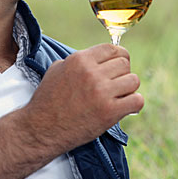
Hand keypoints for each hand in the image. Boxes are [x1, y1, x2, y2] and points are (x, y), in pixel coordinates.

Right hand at [23, 44, 142, 153]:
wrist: (41, 129)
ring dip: (129, 89)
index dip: (119, 56)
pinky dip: (134, 104)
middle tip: (115, 84)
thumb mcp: (58, 69)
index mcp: (80, 60)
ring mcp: (101, 92)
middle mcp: (92, 73)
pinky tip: (126, 107)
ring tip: (119, 96)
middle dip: (123, 73)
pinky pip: (137, 100)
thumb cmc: (48, 99)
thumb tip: (99, 57)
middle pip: (125, 63)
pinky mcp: (109, 112)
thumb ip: (80, 60)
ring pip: (134, 80)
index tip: (118, 66)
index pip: (113, 48)